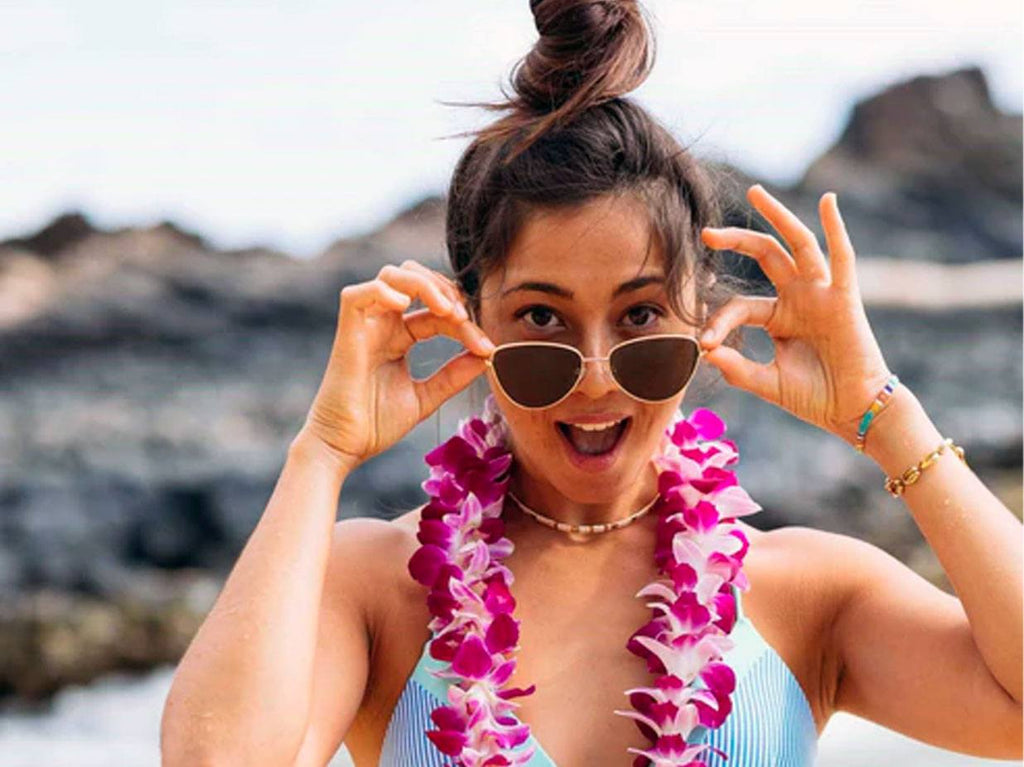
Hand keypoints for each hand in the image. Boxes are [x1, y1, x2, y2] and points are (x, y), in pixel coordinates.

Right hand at [297, 259, 495, 472]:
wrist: (345, 447)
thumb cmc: (377, 424)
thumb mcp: (427, 397)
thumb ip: (454, 375)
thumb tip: (487, 357)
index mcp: (400, 337)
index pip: (438, 313)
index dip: (465, 323)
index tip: (486, 347)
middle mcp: (382, 325)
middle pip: (415, 279)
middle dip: (445, 290)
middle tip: (464, 317)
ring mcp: (364, 326)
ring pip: (391, 276)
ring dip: (423, 284)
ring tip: (446, 310)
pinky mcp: (346, 333)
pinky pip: (357, 295)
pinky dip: (384, 291)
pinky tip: (407, 307)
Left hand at [698, 184, 892, 446]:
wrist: (852, 413)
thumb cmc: (815, 398)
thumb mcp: (768, 382)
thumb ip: (738, 368)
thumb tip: (707, 354)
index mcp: (778, 317)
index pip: (740, 306)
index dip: (719, 322)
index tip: (705, 343)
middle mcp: (798, 298)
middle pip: (765, 255)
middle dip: (737, 240)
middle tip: (707, 233)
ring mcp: (821, 294)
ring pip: (797, 245)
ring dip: (778, 217)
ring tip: (756, 192)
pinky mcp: (844, 299)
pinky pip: (841, 258)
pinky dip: (836, 229)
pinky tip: (828, 201)